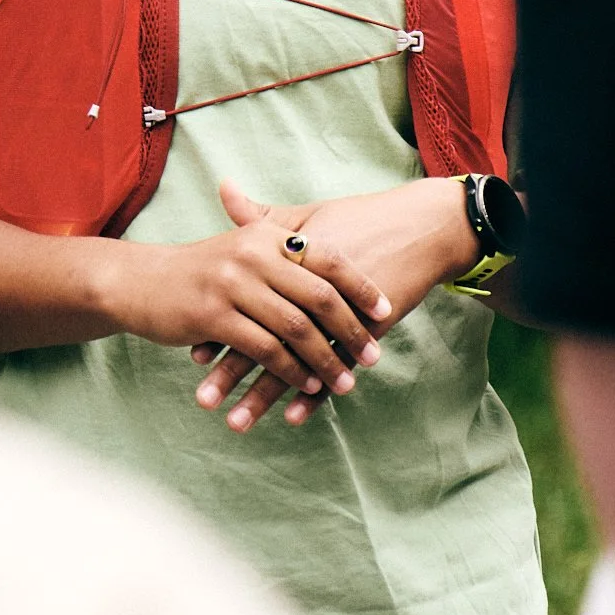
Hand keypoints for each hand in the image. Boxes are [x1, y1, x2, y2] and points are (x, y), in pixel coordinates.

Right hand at [101, 203, 392, 431]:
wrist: (138, 282)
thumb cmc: (198, 270)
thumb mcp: (240, 246)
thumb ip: (284, 250)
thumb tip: (339, 262)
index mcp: (266, 234)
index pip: (328, 258)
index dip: (361, 287)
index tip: (386, 312)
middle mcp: (252, 253)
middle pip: (318, 296)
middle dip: (350, 331)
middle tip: (371, 357)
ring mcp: (232, 284)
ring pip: (295, 328)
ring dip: (324, 360)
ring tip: (344, 382)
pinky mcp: (213, 316)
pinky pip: (265, 349)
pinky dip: (290, 371)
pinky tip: (304, 386)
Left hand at [189, 178, 479, 432]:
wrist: (423, 226)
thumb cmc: (362, 218)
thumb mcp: (309, 215)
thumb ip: (264, 216)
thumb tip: (224, 190)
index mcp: (288, 262)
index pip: (246, 301)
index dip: (219, 327)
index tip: (191, 354)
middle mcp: (309, 289)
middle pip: (262, 336)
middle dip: (230, 372)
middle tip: (202, 400)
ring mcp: (339, 312)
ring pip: (294, 360)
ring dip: (263, 394)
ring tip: (236, 423)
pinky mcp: (367, 327)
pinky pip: (335, 366)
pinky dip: (313, 394)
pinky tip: (290, 417)